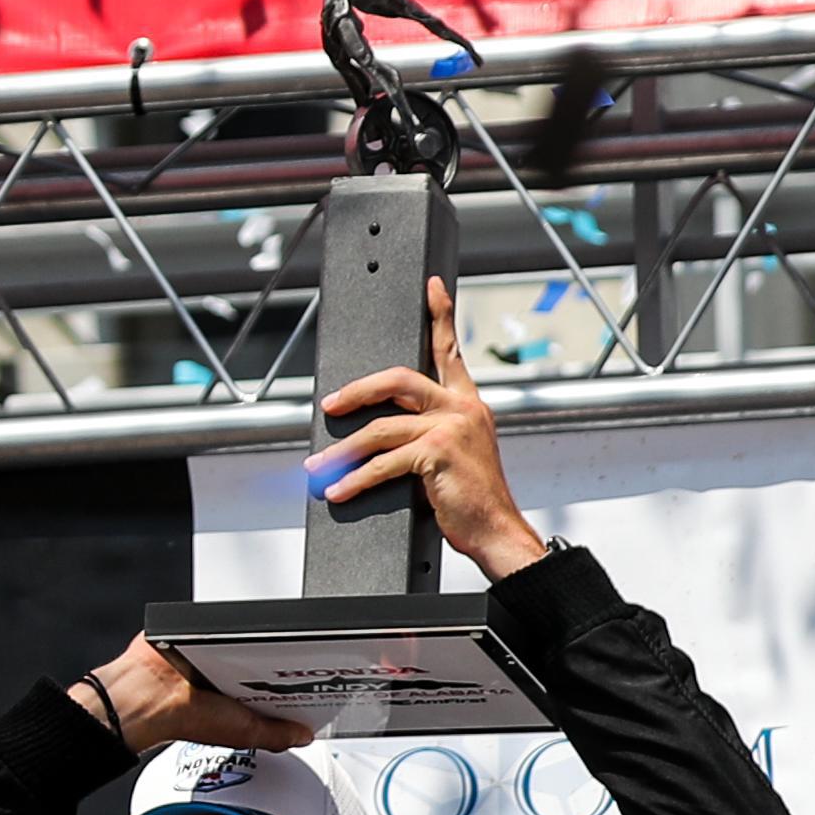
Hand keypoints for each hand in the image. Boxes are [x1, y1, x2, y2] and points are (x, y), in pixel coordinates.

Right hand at [79, 634, 311, 753]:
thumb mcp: (244, 733)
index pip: (273, 688)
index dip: (294, 682)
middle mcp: (225, 677)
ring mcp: (211, 654)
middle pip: (264, 659)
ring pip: (245, 637)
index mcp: (237, 702)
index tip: (313, 675)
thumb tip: (304, 735)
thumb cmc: (184, 717)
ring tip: (271, 633)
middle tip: (299, 649)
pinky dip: (229, 621)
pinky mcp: (195, 633)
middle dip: (279, 655)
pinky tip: (242, 622)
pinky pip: (218, 620)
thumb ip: (276, 735)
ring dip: (255, 635)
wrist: (148, 696)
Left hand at [307, 277, 544, 578]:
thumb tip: (376, 434)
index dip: (441, 314)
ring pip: (380, 428)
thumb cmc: (472, 496)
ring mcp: (451, 428)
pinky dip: (354, 479)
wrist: (496, 528)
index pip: (450, 350)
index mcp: (467, 402)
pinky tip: (338, 490)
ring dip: (342, 451)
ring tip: (318, 466)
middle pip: (399, 379)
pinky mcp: (437, 453)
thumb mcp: (454, 454)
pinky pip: (382, 462)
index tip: (431, 286)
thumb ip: (426, 433)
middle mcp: (461, 408)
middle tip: (330, 404)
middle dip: (357, 391)